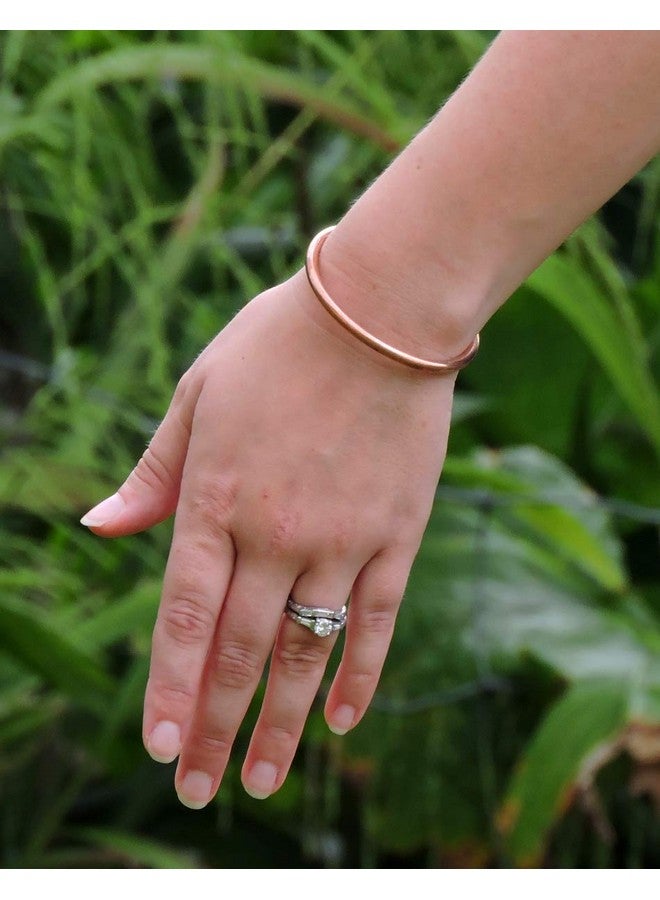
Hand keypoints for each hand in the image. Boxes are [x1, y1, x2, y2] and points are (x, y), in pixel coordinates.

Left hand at [81, 267, 456, 807]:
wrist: (379, 314)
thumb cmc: (277, 345)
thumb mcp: (196, 396)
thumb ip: (153, 475)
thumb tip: (98, 525)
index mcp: (216, 500)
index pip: (184, 618)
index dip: (170, 690)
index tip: (162, 751)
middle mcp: (276, 534)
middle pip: (239, 653)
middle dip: (216, 729)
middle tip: (202, 790)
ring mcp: (342, 540)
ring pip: (306, 654)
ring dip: (281, 725)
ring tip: (263, 782)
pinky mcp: (396, 536)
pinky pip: (376, 623)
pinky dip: (358, 679)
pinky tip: (342, 722)